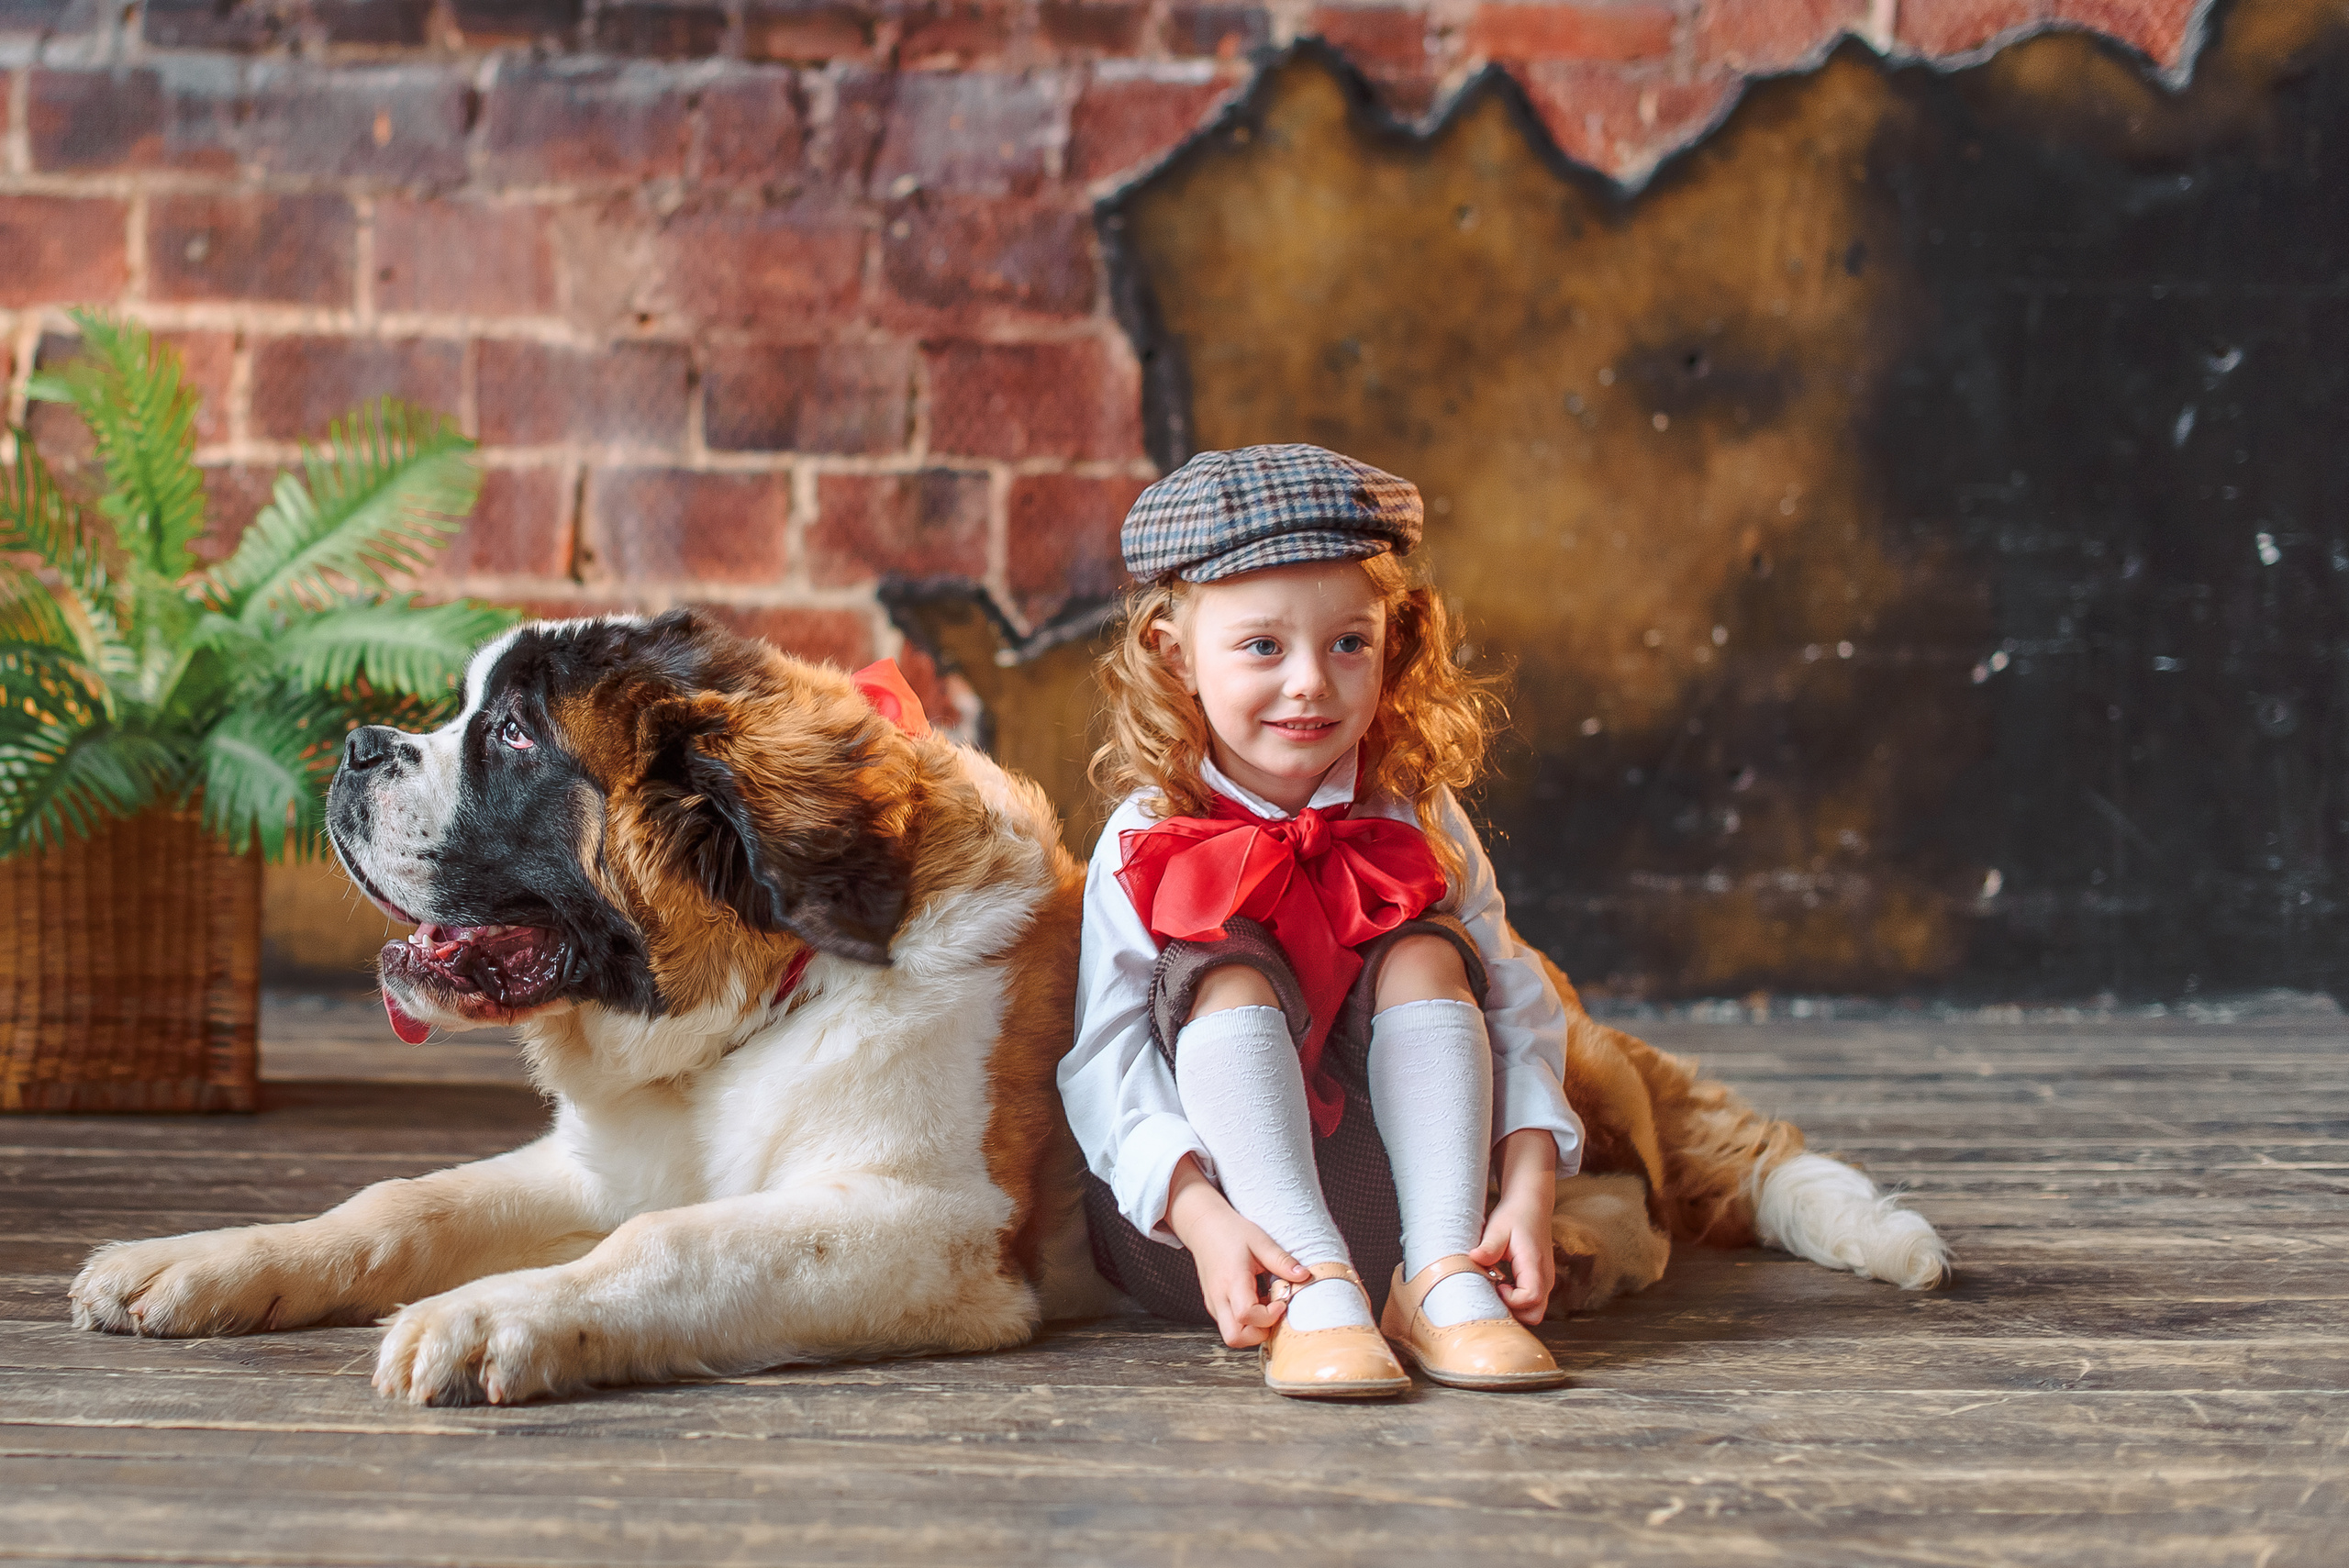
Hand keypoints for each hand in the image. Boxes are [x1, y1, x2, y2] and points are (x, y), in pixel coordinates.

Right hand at [1164, 1155, 1312, 1347]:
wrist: (1203, 1226)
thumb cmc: (1231, 1231)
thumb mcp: (1260, 1241)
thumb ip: (1282, 1260)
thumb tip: (1305, 1276)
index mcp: (1231, 1280)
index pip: (1246, 1315)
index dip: (1269, 1316)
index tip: (1282, 1301)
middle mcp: (1218, 1297)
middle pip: (1235, 1337)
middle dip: (1259, 1333)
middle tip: (1274, 1311)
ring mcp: (1214, 1304)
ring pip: (1232, 1336)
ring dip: (1254, 1329)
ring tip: (1265, 1304)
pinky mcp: (1214, 1305)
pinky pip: (1230, 1325)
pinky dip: (1246, 1322)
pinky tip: (1256, 1300)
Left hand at [1468, 1127, 1557, 1325]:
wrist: (1531, 1205)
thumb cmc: (1515, 1216)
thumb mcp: (1498, 1228)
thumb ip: (1489, 1246)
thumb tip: (1474, 1258)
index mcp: (1535, 1265)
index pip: (1531, 1298)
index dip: (1511, 1300)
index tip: (1497, 1285)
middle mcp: (1545, 1278)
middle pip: (1535, 1314)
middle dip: (1513, 1312)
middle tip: (1494, 1292)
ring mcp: (1545, 1281)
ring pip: (1534, 1312)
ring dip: (1514, 1307)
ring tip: (1496, 1287)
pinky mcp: (1541, 1282)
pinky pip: (1532, 1303)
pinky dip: (1517, 1302)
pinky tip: (1502, 1285)